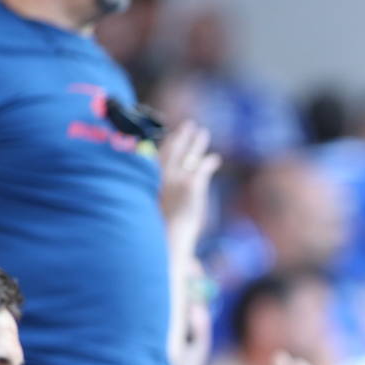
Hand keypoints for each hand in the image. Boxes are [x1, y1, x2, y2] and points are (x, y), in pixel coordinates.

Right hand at [159, 120, 220, 238]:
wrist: (166, 238)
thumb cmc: (157, 231)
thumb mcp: (150, 211)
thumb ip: (154, 196)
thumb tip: (158, 199)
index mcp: (149, 178)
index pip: (157, 155)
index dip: (165, 144)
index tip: (170, 135)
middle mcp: (161, 175)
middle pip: (172, 148)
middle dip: (180, 136)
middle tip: (188, 125)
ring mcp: (176, 178)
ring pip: (189, 154)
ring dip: (196, 142)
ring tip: (202, 133)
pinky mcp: (192, 184)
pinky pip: (202, 167)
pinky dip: (209, 162)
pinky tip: (215, 159)